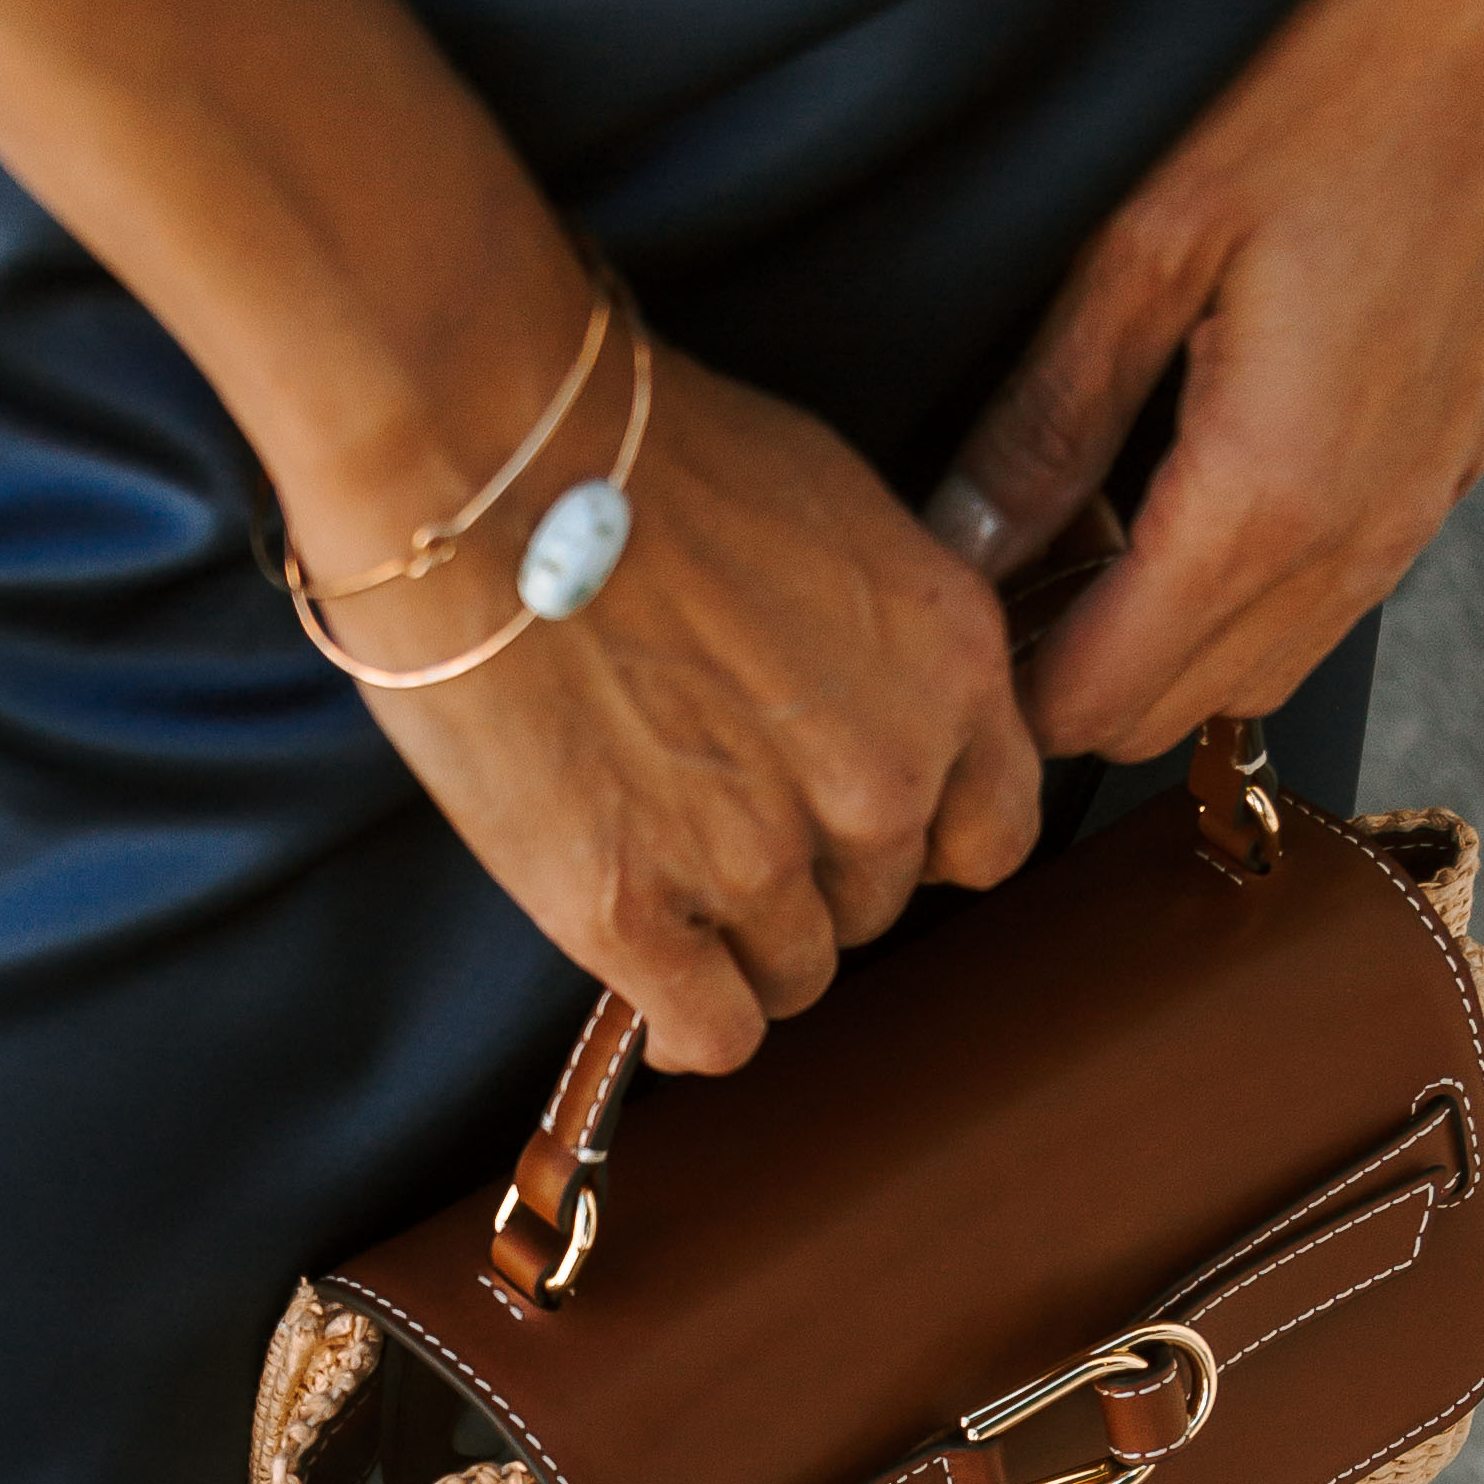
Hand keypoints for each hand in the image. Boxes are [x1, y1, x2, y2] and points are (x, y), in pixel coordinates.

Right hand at [290, 340, 1043, 1076]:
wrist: (488, 456)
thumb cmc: (637, 451)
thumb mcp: (828, 515)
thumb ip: (878, 640)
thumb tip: (863, 709)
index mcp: (946, 662)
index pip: (995, 830)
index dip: (923, 836)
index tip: (857, 817)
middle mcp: (880, 776)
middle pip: (880, 905)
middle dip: (813, 876)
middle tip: (719, 811)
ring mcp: (759, 858)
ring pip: (797, 976)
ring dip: (738, 941)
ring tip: (664, 865)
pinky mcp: (637, 916)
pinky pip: (712, 1032)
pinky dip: (683, 1017)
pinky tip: (649, 971)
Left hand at [938, 0, 1483, 766]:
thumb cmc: (1364, 66)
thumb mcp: (1154, 238)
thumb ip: (1047, 423)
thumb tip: (955, 548)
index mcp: (1270, 509)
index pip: (1095, 709)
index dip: (1006, 686)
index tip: (959, 609)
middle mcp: (1365, 542)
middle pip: (1176, 715)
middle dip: (1078, 668)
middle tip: (1020, 549)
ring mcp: (1429, 506)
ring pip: (1263, 666)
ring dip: (1170, 627)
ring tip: (1109, 503)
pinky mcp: (1467, 456)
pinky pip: (1340, 581)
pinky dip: (1257, 573)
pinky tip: (1213, 457)